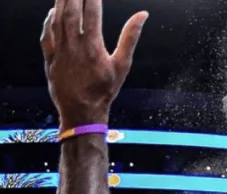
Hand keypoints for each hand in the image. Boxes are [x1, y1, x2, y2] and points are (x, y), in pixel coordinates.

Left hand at [41, 0, 148, 128]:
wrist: (82, 112)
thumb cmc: (105, 90)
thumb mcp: (122, 66)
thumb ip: (130, 38)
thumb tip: (142, 15)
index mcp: (93, 46)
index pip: (91, 13)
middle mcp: (73, 45)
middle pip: (71, 12)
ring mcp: (59, 51)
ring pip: (57, 20)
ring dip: (61, 3)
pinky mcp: (50, 58)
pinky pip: (47, 34)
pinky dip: (49, 21)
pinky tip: (53, 12)